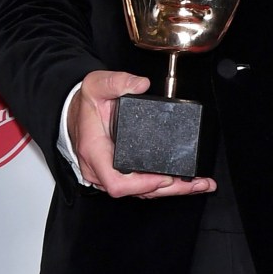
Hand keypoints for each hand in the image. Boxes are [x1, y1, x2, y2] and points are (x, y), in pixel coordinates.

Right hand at [67, 70, 216, 198]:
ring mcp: (108, 174)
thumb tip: (141, 84)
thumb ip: (118, 82)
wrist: (74, 110)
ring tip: (198, 184)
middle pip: (136, 191)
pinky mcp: (118, 173)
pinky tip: (183, 182)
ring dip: (171, 190)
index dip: (142, 184)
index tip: (164, 178)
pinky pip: (140, 185)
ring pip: (141, 191)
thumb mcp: (97, 85)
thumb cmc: (85, 103)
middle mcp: (100, 169)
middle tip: (195, 183)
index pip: (116, 181)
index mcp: (95, 151)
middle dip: (169, 190)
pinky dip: (162, 185)